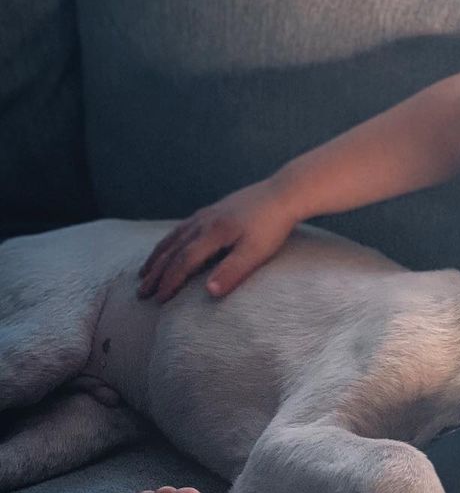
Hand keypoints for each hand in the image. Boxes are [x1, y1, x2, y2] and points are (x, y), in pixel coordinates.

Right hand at [136, 177, 298, 304]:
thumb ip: (232, 272)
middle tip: (141, 292)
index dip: (170, 281)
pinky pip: (183, 226)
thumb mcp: (256, 252)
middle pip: (172, 250)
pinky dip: (170, 240)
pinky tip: (170, 244)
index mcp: (213, 233)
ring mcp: (207, 213)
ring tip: (145, 271)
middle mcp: (204, 222)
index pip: (183, 261)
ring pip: (174, 236)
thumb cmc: (273, 225)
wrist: (285, 193)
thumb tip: (208, 292)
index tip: (159, 300)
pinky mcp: (214, 209)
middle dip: (156, 273)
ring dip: (158, 256)